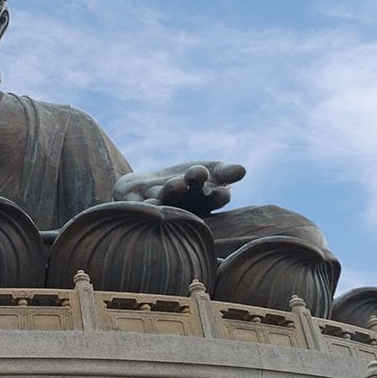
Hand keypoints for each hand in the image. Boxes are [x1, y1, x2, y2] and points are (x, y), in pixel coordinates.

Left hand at [114, 160, 244, 215]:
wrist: (145, 187)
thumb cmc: (186, 180)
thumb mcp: (209, 171)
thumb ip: (225, 172)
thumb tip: (242, 170)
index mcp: (202, 201)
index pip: (213, 200)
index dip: (217, 196)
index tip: (223, 191)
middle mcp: (181, 207)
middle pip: (189, 198)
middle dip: (194, 186)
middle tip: (199, 174)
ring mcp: (158, 207)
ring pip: (166, 200)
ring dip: (172, 192)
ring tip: (177, 183)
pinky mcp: (134, 203)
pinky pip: (138, 206)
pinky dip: (143, 205)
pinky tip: (148, 202)